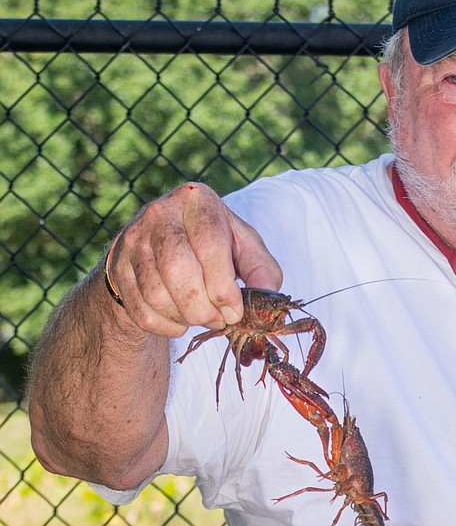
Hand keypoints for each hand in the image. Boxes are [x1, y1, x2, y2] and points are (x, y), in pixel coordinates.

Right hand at [105, 182, 281, 335]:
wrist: (162, 249)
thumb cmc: (212, 247)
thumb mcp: (243, 248)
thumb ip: (262, 270)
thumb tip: (268, 298)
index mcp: (197, 199)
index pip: (210, 244)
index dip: (223, 286)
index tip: (235, 312)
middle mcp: (160, 213)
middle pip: (178, 270)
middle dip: (203, 307)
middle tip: (219, 320)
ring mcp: (133, 240)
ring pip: (156, 294)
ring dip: (185, 318)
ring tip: (202, 317)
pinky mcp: (117, 267)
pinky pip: (141, 310)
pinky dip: (166, 326)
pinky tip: (179, 319)